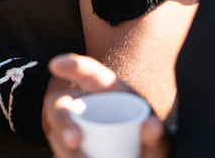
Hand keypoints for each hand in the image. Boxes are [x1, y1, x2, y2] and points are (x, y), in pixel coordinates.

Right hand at [44, 54, 168, 157]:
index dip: (72, 65)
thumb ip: (158, 134)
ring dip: (65, 151)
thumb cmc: (150, 143)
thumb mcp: (159, 139)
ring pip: (55, 134)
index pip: (89, 73)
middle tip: (74, 141)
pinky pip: (58, 154)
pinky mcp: (69, 150)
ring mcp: (74, 128)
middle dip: (61, 120)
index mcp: (108, 91)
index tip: (55, 65)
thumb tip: (152, 126)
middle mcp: (86, 105)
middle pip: (60, 104)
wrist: (141, 157)